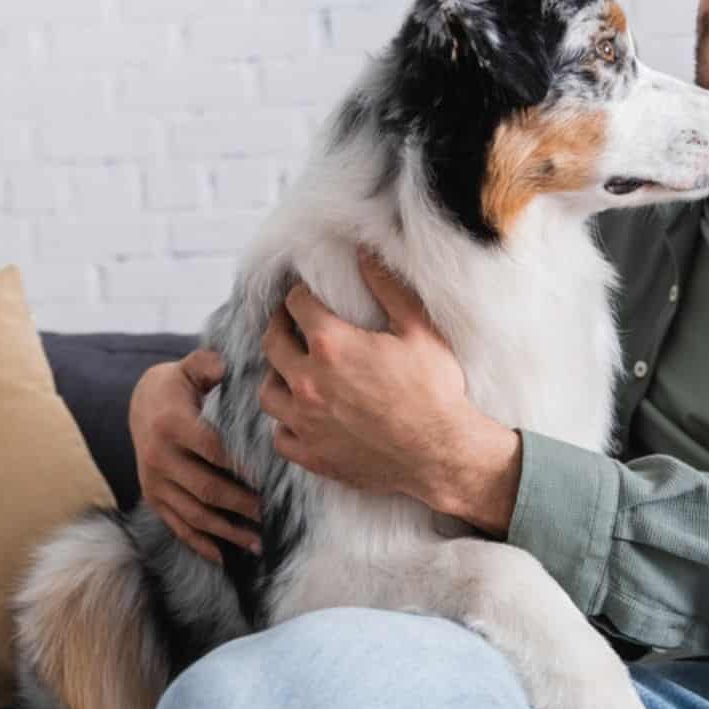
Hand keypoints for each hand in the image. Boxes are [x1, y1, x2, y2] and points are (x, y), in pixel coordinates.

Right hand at [129, 349, 263, 563]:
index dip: (242, 467)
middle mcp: (158, 457)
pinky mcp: (153, 497)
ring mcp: (155, 481)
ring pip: (193, 514)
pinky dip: (199, 544)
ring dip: (227, 532)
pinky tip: (224, 557)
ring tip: (259, 543)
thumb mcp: (190, 367)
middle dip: (242, 505)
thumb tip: (226, 365)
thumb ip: (208, 364)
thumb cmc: (178, 385)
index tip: (271, 480)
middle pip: (206, 488)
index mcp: (172, 424)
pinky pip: (176, 526)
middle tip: (274, 515)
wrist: (141, 404)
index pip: (212, 450)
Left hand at [259, 250, 521, 534]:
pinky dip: (284, 423)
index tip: (306, 294)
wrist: (441, 454)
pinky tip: (300, 416)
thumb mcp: (419, 330)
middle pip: (273, 343)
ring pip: (268, 391)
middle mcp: (308, 382)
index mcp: (331, 345)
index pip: (297, 305)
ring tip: (292, 369)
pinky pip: (279, 435)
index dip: (301, 294)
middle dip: (279, 325)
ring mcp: (306, 422)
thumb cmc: (435, 391)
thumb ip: (387, 288)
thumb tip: (364, 254)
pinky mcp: (312, 454)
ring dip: (277, 374)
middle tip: (290, 322)